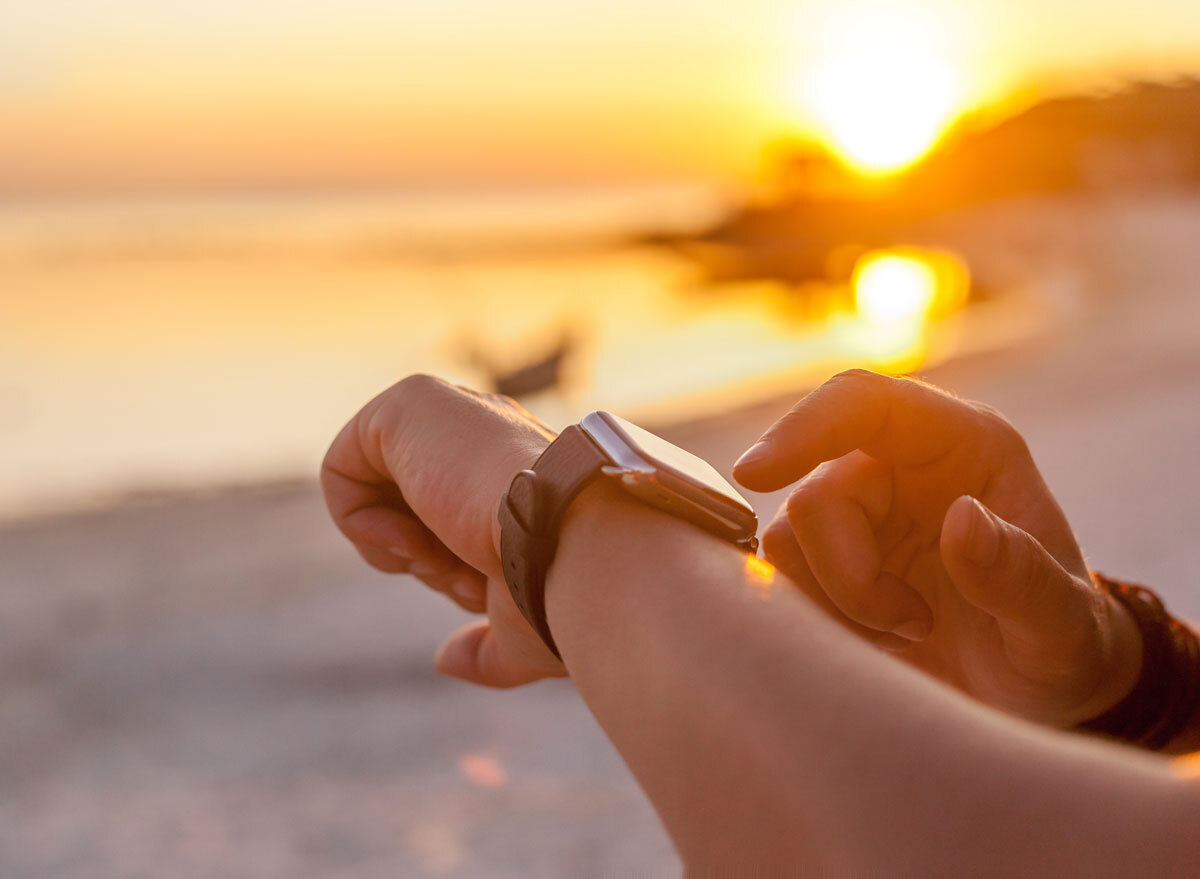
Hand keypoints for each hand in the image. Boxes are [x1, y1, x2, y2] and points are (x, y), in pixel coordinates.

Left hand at [321, 374, 563, 686]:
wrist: (576, 550)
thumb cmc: (562, 594)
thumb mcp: (522, 633)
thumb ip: (487, 648)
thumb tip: (449, 660)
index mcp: (518, 473)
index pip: (445, 525)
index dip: (448, 571)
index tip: (481, 587)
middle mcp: (486, 437)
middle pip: (407, 510)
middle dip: (424, 558)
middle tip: (463, 572)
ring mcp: (452, 414)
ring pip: (375, 493)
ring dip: (397, 547)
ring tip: (446, 553)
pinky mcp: (411, 402)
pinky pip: (341, 468)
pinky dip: (359, 523)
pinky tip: (411, 535)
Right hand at [733, 369, 1141, 726]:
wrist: (1035, 694)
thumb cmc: (1062, 645)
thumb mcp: (1064, 626)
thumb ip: (1023, 575)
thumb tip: (961, 519)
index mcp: (962, 446)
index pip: (863, 403)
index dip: (805, 427)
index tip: (758, 474)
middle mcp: (899, 467)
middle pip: (816, 494)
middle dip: (851, 575)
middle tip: (914, 624)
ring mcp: (859, 514)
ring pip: (787, 539)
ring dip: (836, 602)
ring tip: (906, 630)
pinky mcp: (828, 562)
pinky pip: (779, 578)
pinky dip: (817, 618)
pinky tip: (875, 640)